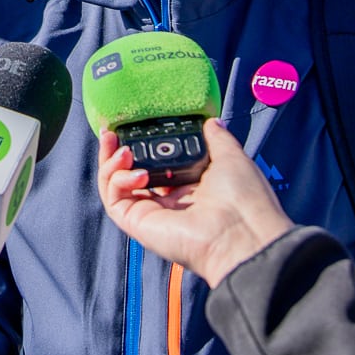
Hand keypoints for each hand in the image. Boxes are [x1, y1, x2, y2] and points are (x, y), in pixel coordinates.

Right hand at [97, 120, 294, 287]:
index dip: (140, 144)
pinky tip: (135, 172)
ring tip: (122, 149)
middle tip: (112, 132)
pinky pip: (115, 200)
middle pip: (128, 173)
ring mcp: (152, 212)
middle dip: (116, 151)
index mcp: (189, 186)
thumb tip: (211, 121)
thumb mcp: (231, 157)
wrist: (243, 233)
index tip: (133, 125)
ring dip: (111, 164)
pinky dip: (116, 180)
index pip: (154, 163)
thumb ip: (217, 138)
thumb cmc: (244, 199)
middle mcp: (168, 200)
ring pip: (115, 186)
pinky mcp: (139, 223)